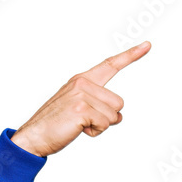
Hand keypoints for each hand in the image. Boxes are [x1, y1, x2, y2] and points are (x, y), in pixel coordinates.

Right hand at [11, 41, 151, 157]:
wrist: (34, 136)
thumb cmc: (56, 125)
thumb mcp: (78, 107)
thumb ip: (98, 104)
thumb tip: (119, 115)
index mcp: (82, 80)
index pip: (110, 65)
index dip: (130, 55)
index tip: (147, 45)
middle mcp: (82, 83)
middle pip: (119, 102)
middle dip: (107, 117)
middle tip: (85, 121)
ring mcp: (81, 94)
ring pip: (114, 115)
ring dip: (101, 126)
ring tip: (80, 124)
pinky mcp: (81, 108)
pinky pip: (105, 124)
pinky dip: (95, 132)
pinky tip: (79, 129)